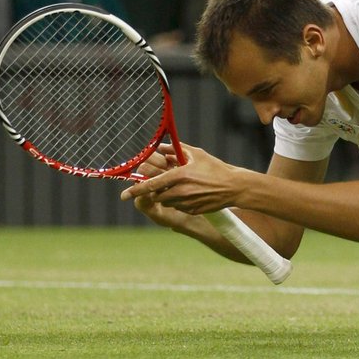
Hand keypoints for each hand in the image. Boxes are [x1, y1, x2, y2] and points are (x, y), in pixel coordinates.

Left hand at [120, 143, 243, 214]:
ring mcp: (186, 203)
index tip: (123, 195)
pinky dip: (180, 202)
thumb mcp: (197, 154)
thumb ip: (176, 150)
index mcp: (180, 176)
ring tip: (183, 187)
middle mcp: (180, 191)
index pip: (151, 184)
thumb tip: (160, 147)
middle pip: (157, 194)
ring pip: (167, 202)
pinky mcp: (192, 211)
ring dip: (168, 196)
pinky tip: (193, 195)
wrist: (234, 187)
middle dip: (157, 190)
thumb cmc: (216, 169)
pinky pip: (179, 208)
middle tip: (167, 183)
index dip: (135, 190)